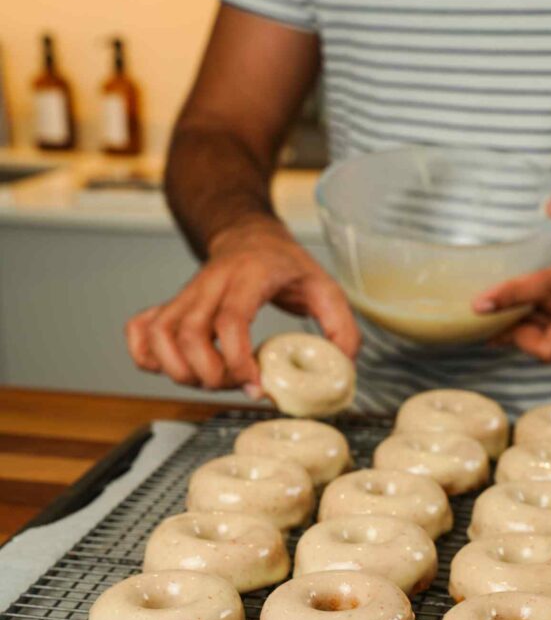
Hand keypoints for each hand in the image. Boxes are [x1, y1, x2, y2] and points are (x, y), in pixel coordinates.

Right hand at [125, 218, 359, 391]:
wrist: (248, 234)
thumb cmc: (285, 265)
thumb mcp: (325, 288)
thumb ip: (341, 327)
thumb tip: (341, 368)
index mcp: (249, 277)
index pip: (229, 321)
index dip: (238, 361)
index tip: (257, 385)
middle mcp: (210, 284)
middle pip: (188, 334)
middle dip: (209, 374)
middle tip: (235, 384)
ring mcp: (185, 294)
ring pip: (159, 334)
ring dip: (177, 370)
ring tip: (207, 380)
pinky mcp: (170, 304)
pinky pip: (140, 330)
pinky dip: (146, 356)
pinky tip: (171, 367)